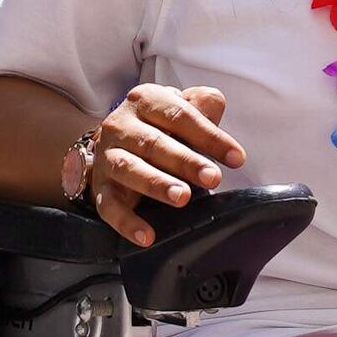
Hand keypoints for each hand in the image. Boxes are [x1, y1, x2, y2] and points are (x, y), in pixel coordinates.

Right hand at [77, 82, 240, 245]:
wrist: (118, 143)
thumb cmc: (160, 127)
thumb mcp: (180, 109)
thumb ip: (201, 106)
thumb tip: (213, 106)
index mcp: (145, 100)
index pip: (179, 115)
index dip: (209, 136)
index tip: (236, 158)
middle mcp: (121, 125)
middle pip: (154, 142)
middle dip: (185, 162)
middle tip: (211, 178)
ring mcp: (108, 157)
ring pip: (130, 169)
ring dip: (157, 184)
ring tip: (182, 197)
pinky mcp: (100, 187)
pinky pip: (109, 206)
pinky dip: (127, 223)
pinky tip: (147, 236)